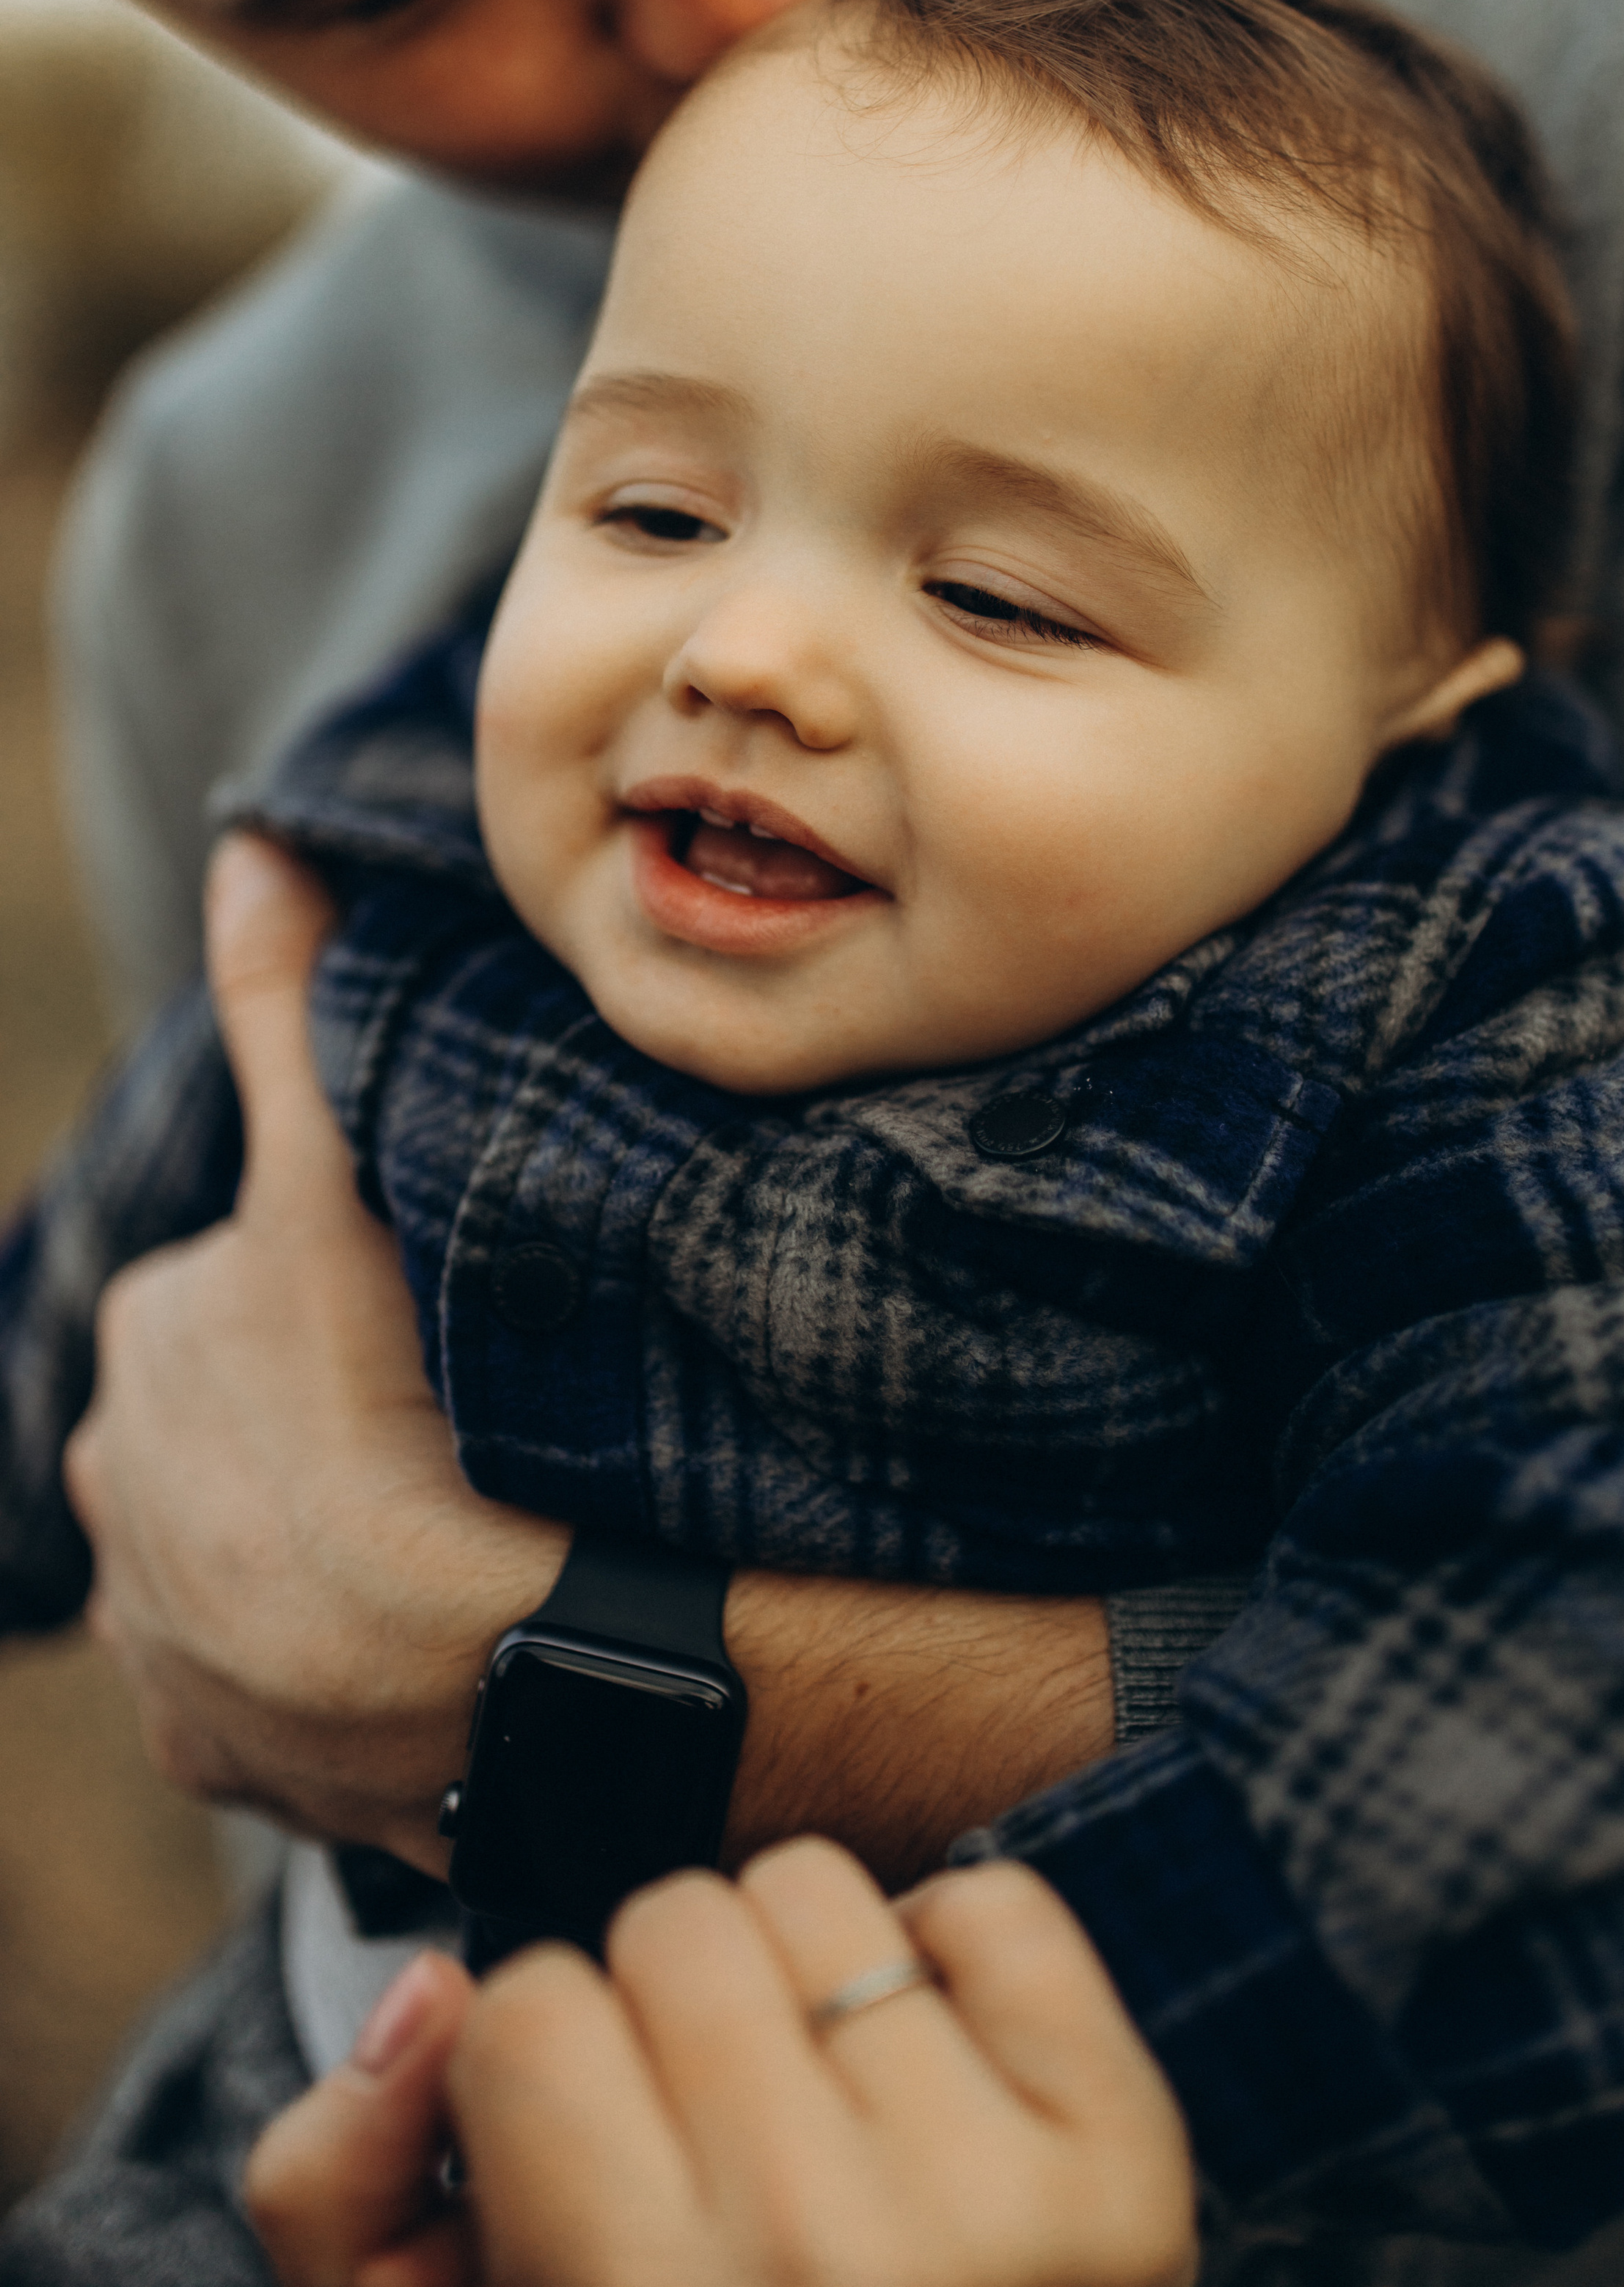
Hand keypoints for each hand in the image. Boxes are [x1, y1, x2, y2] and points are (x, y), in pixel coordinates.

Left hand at [63, 833, 567, 1868]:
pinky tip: (428, 1634)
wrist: (522, 1664)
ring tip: (460, 1530)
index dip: (350, 1298)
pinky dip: (337, 1664)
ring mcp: (167, 1651)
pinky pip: (278, 1689)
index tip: (439, 1326)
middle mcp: (119, 1508)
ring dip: (331, 1542)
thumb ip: (287, 1013)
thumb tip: (250, 844)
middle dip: (326, 1422)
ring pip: (258, 1554)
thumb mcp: (339, 1187)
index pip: (244, 1293)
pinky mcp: (225, 1760)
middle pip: (244, 1426)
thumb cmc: (424, 1409)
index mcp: (141, 1356)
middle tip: (460, 1424)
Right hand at [245, 1840, 1198, 2286]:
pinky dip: (953, 1960)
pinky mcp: (1124, 2157)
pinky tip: (929, 2085)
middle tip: (707, 2139)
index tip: (590, 2161)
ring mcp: (993, 2209)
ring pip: (814, 1887)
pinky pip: (995, 1903)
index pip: (527, 2006)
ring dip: (797, 1975)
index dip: (546, 2073)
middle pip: (673, 1925)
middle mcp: (817, 2261)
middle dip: (669, 2015)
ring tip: (815, 2113)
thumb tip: (429, 1987)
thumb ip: (345, 2186)